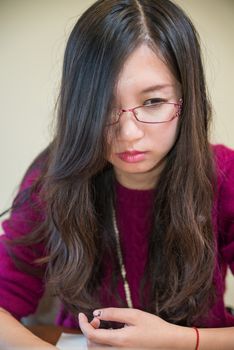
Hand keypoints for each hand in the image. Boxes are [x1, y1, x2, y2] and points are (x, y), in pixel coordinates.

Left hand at [78, 307, 192, 348]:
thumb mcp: (134, 315)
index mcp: (120, 341)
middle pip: (91, 346)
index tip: (81, 314)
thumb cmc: (154, 327)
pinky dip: (102, 343)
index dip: (83, 325)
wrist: (170, 343)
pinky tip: (111, 333)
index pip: (91, 336)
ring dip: (95, 338)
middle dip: (89, 330)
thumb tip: (96, 313)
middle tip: (98, 319)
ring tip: (104, 325)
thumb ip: (113, 313)